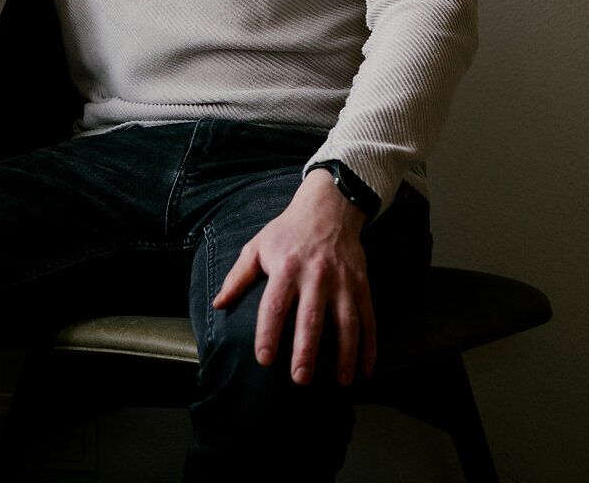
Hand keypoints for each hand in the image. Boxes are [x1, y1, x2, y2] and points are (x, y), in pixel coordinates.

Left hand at [209, 169, 376, 385]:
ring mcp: (342, 281)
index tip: (264, 359)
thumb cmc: (288, 231)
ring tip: (341, 382)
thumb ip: (238, 276)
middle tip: (300, 380)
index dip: (268, 333)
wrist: (329, 207)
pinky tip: (366, 368)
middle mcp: (315, 275)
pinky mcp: (361, 284)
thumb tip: (218, 304)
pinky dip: (370, 345)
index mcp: (286, 267)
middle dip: (306, 352)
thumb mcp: (258, 246)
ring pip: (346, 323)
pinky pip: (369, 318)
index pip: (274, 305)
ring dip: (345, 355)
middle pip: (311, 319)